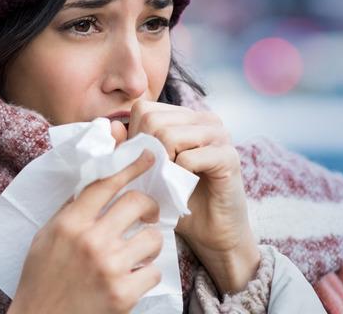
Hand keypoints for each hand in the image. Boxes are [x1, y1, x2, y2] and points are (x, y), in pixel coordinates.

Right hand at [9, 151, 162, 313]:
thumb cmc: (41, 279)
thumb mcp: (45, 237)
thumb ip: (70, 211)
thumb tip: (94, 183)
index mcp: (70, 223)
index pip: (106, 183)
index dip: (130, 165)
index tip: (147, 156)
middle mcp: (91, 241)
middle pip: (137, 203)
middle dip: (148, 206)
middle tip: (147, 214)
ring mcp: (110, 267)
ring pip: (153, 238)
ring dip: (149, 244)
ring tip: (137, 253)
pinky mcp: (124, 294)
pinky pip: (154, 272)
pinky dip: (146, 275)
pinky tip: (132, 279)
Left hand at [125, 100, 259, 294]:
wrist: (212, 232)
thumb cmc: (177, 200)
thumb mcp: (146, 172)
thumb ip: (129, 149)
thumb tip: (113, 127)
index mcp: (185, 116)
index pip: (144, 109)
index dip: (135, 138)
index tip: (144, 164)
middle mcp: (205, 119)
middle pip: (153, 120)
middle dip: (146, 153)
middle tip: (156, 177)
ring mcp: (219, 135)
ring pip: (168, 135)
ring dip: (161, 166)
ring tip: (169, 182)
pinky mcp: (229, 156)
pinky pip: (188, 158)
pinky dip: (178, 177)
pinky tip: (184, 188)